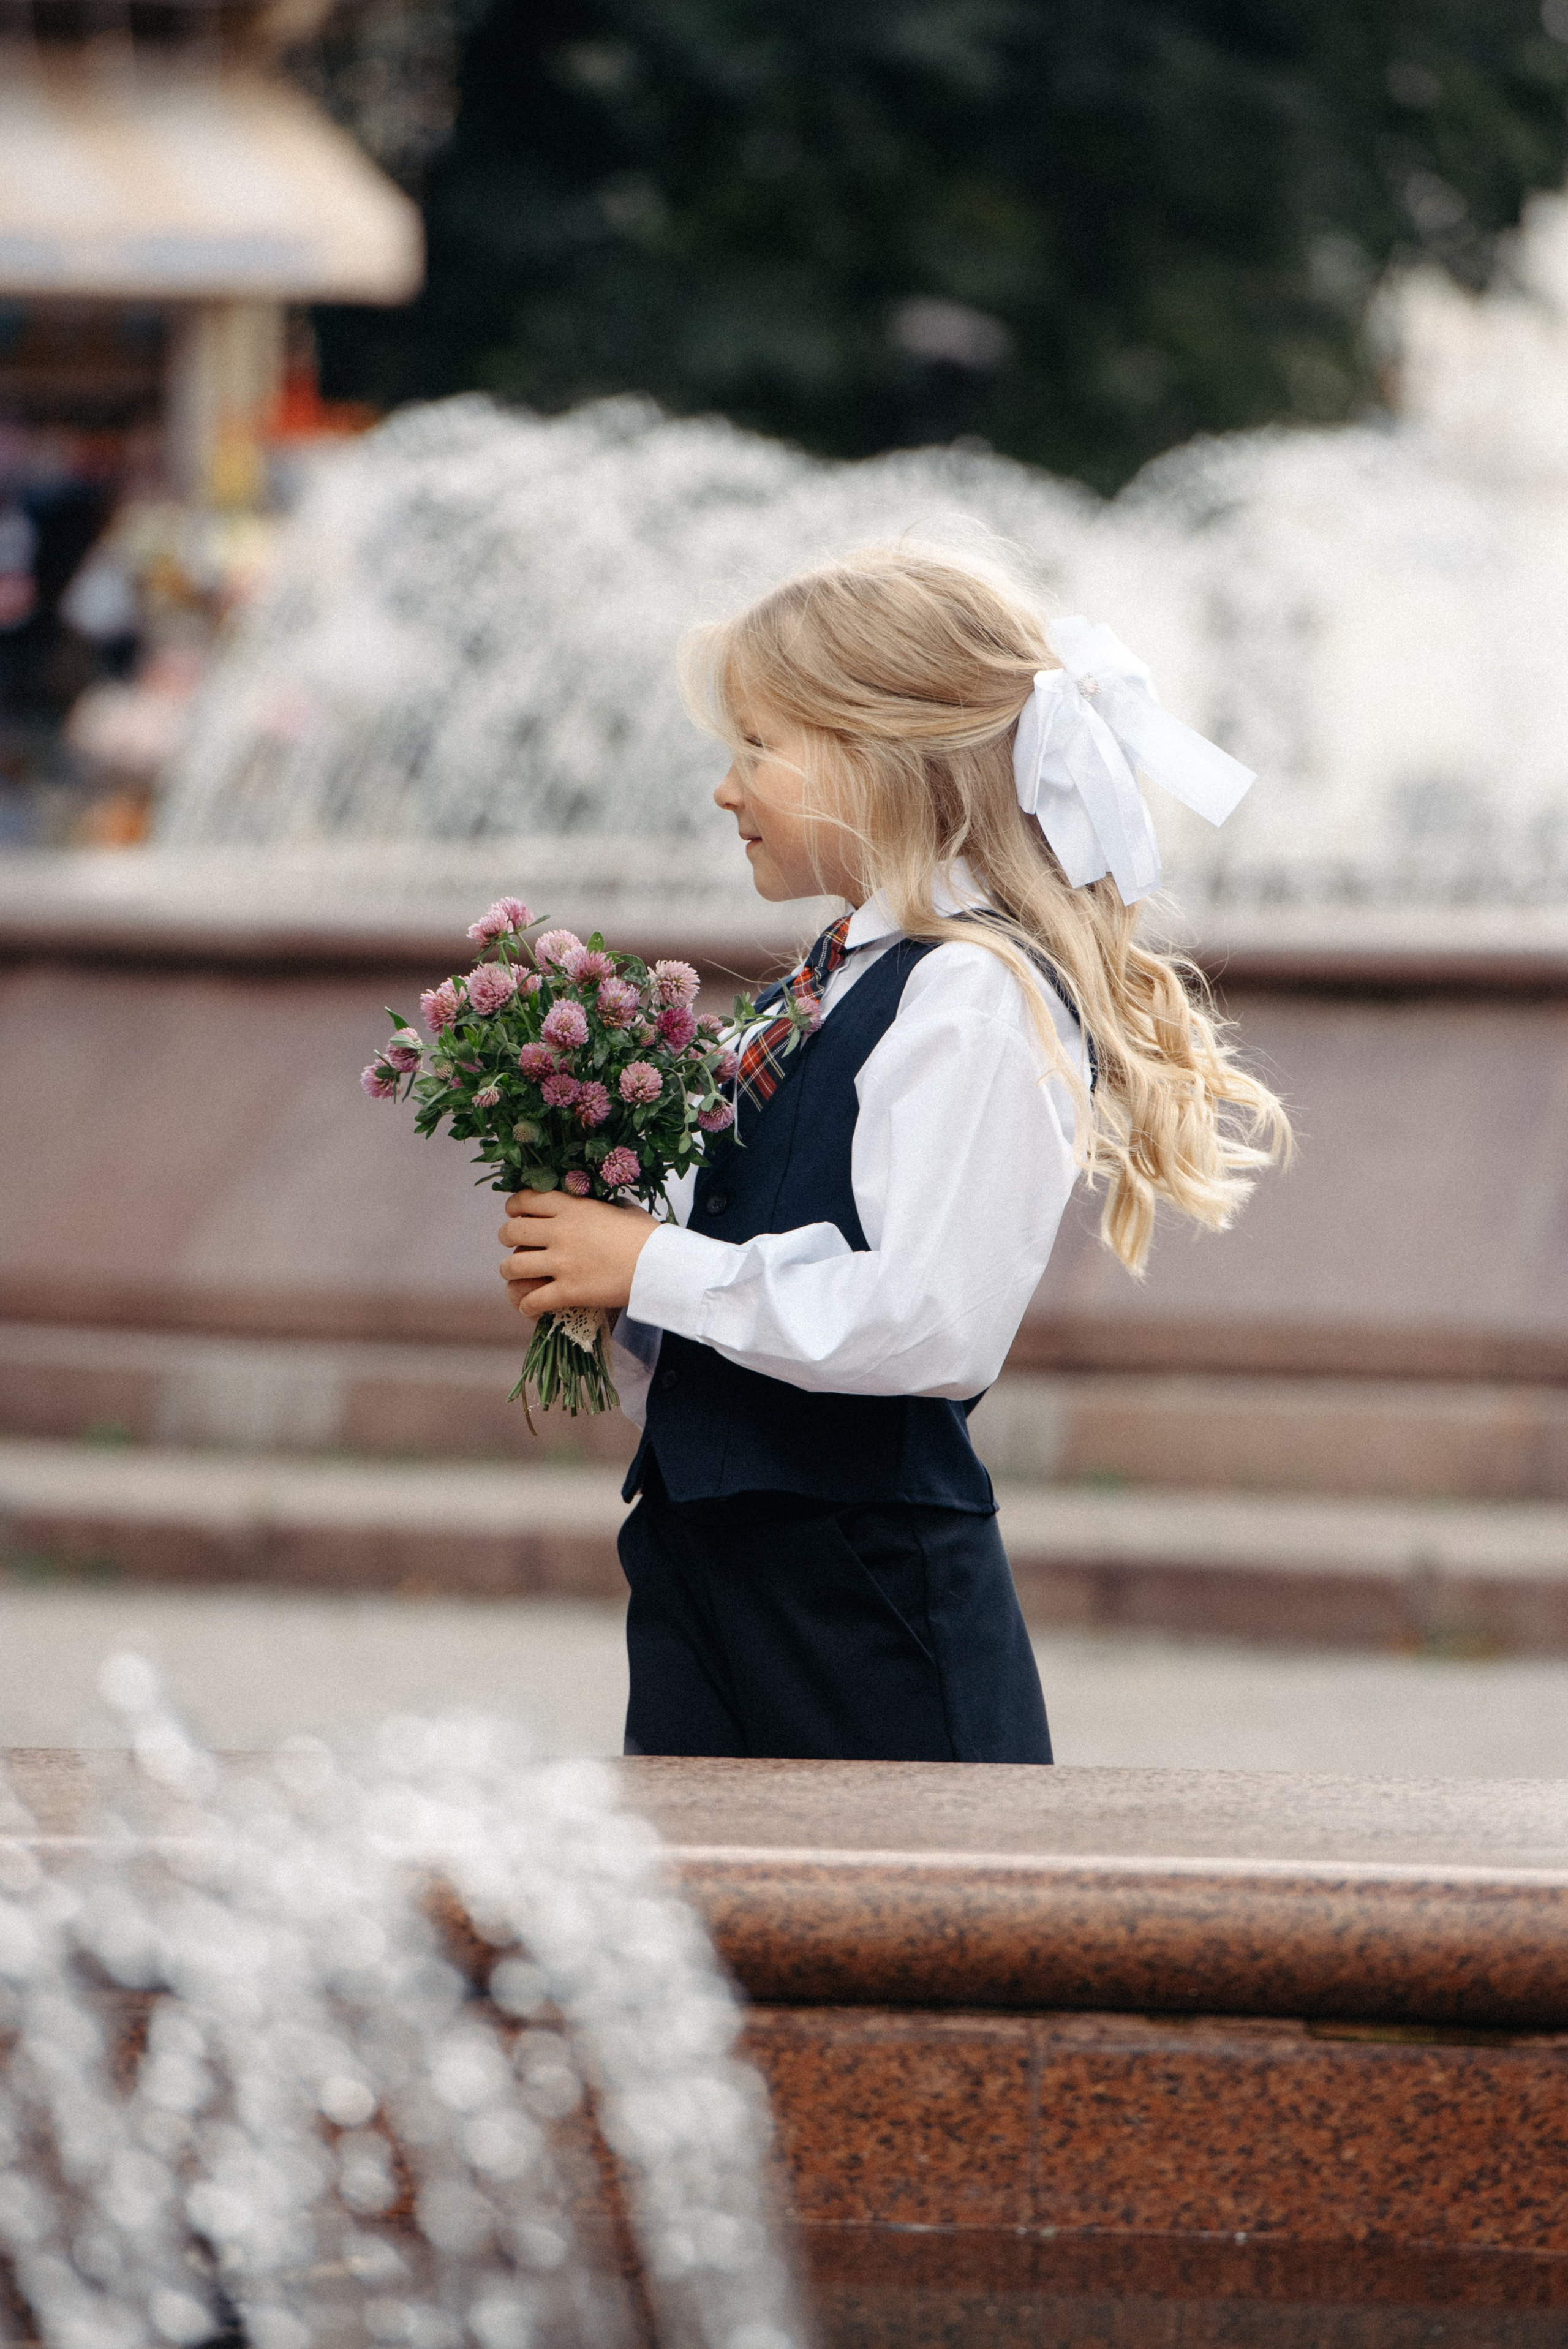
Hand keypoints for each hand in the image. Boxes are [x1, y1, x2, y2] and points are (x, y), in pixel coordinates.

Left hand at [498, 1189, 658, 1319]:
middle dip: (507, 1238)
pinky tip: (529, 1307)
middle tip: (513, 1245)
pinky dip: (526, 1305)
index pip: (527, 1199)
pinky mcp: (568, 1291)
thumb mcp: (625, 1210)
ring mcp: (562, 1263)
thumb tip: (608, 1207)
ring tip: (516, 1277)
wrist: (659, 1265)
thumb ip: (606, 1207)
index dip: (515, 1206)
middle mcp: (561, 1232)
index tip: (515, 1213)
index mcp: (573, 1208)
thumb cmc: (648, 1237)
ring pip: (513, 1266)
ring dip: (510, 1272)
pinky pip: (532, 1300)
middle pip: (512, 1231)